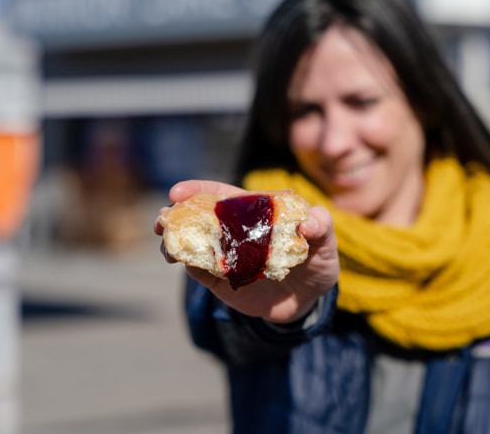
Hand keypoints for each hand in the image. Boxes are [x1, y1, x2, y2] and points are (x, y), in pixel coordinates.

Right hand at [154, 179, 339, 323]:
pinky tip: (179, 260)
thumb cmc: (317, 260)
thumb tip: (308, 224)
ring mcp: (224, 254)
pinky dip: (186, 263)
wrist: (309, 299)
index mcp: (253, 210)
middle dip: (175, 214)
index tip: (177, 191)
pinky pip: (198, 269)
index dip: (198, 190)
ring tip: (166, 243)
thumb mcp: (326, 241)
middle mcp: (233, 229)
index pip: (221, 195)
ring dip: (174, 239)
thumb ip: (321, 226)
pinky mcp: (220, 280)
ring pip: (191, 241)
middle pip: (197, 216)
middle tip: (162, 218)